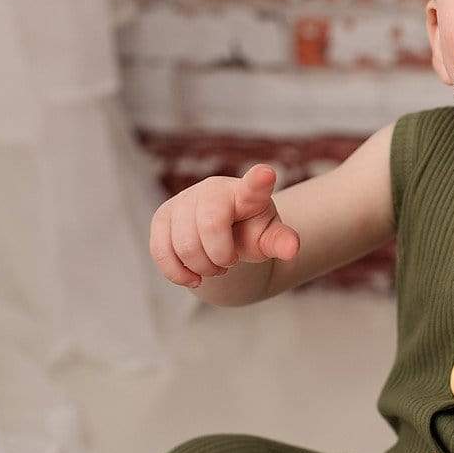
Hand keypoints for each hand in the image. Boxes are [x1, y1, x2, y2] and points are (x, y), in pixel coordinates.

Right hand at [150, 163, 300, 287]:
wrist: (222, 233)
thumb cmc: (249, 232)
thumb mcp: (268, 237)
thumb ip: (280, 242)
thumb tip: (292, 249)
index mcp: (247, 193)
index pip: (253, 186)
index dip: (259, 181)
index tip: (266, 174)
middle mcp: (212, 189)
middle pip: (210, 227)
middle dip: (220, 257)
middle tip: (230, 262)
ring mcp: (184, 200)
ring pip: (183, 245)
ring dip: (201, 268)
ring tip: (214, 266)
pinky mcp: (162, 217)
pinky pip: (161, 251)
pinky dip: (178, 273)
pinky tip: (193, 277)